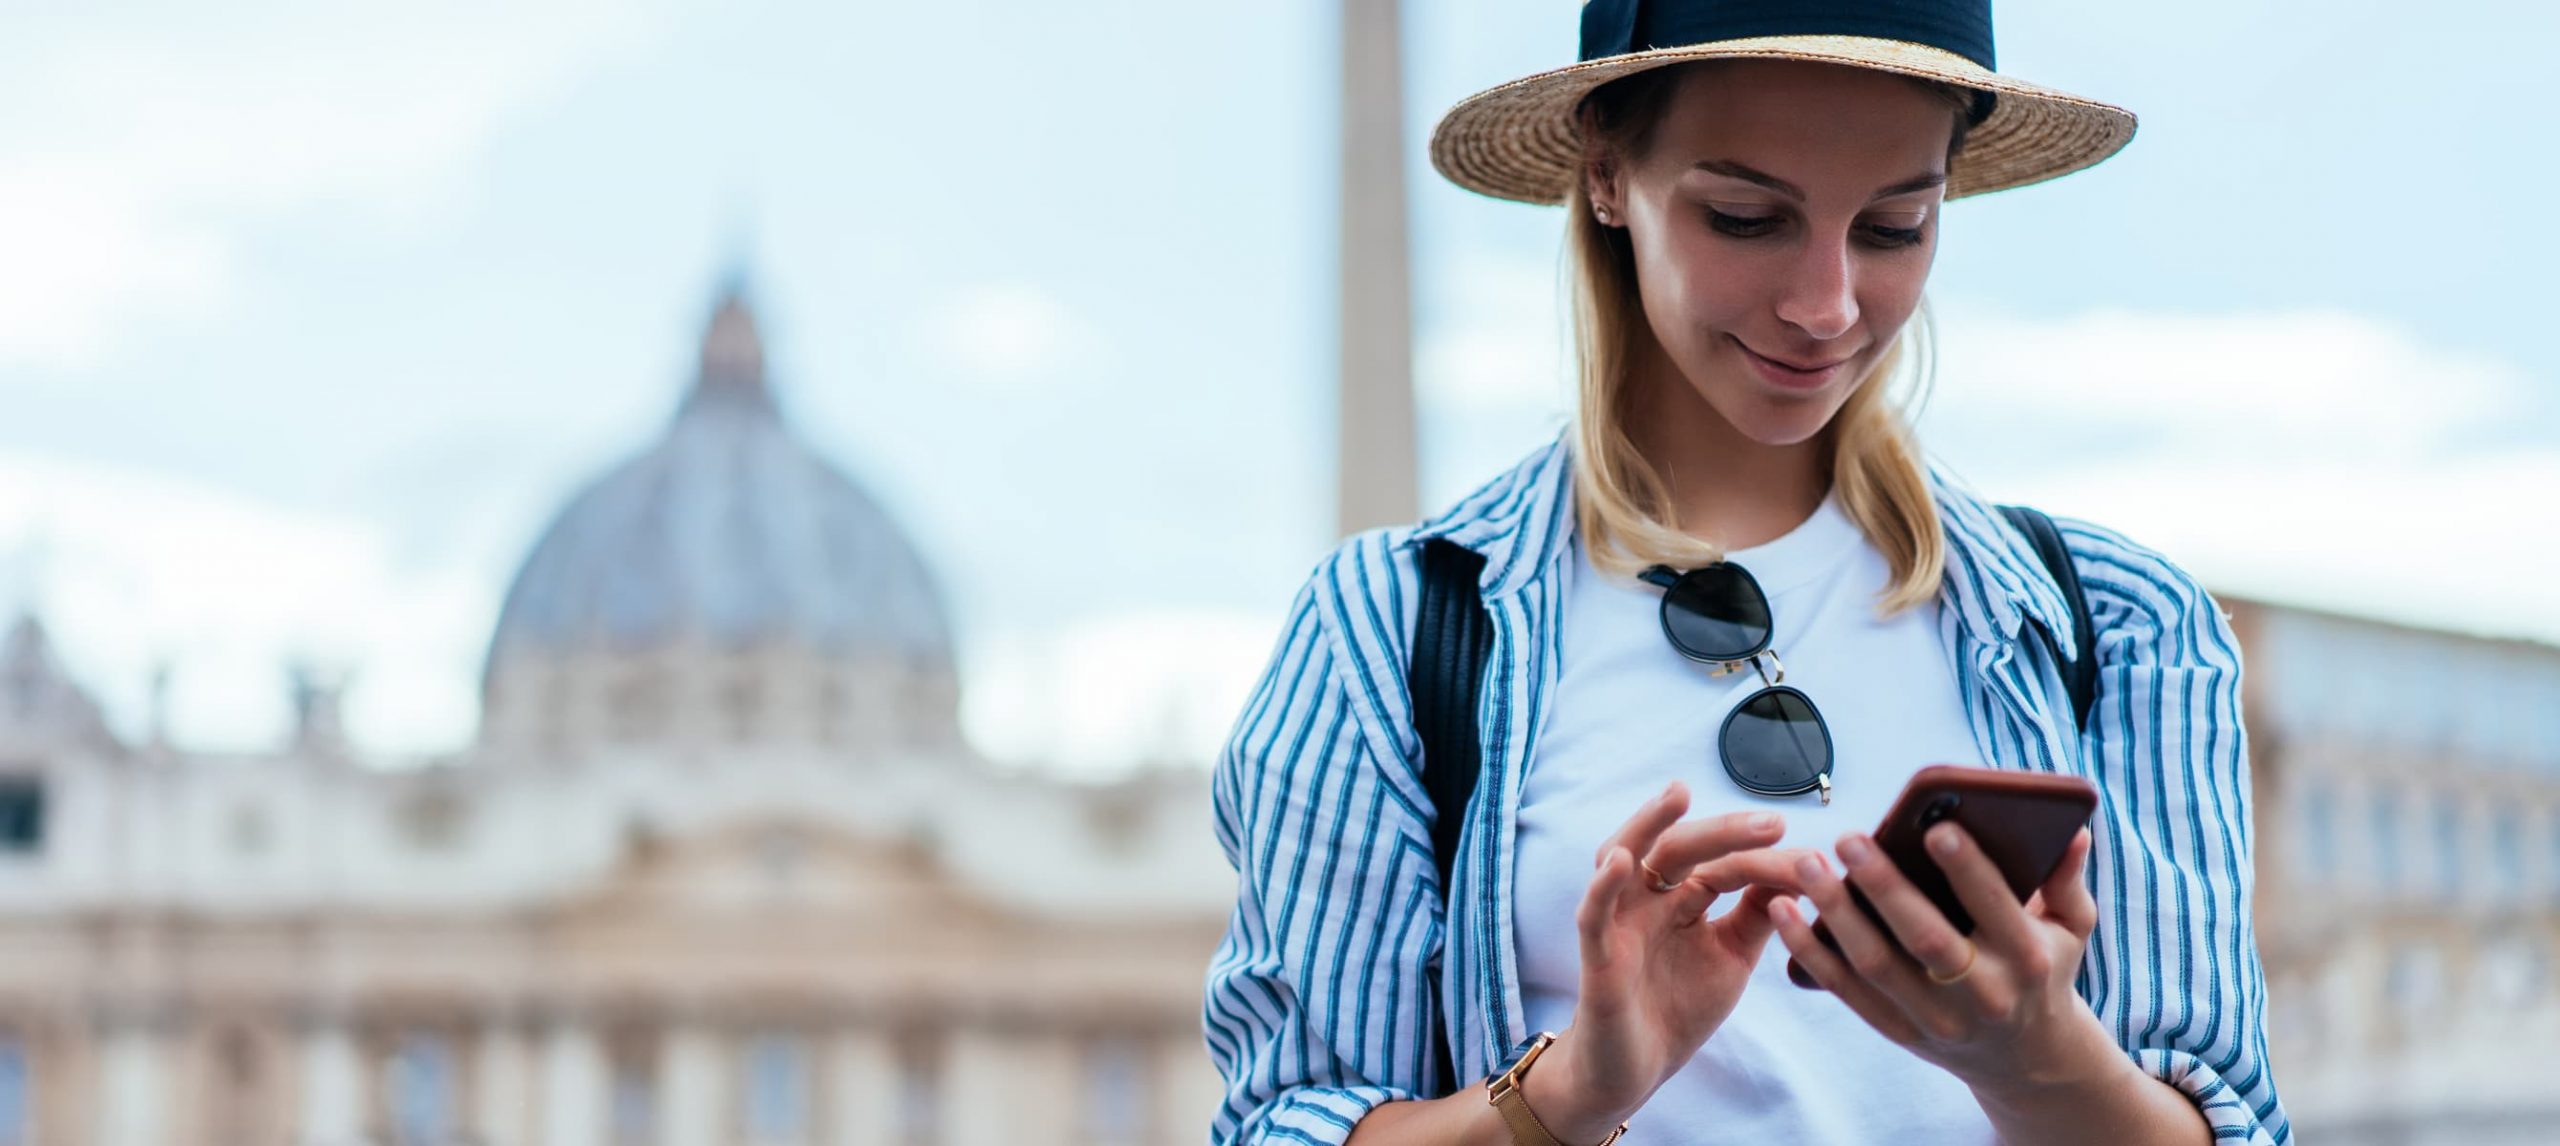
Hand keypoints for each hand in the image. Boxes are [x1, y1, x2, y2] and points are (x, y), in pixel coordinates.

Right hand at [1524, 781, 1816, 1142]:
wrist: (1633, 1071)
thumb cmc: (1676, 1009)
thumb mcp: (1731, 958)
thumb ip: (1758, 916)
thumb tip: (1801, 872)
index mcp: (1682, 899)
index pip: (1725, 865)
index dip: (1766, 860)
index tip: (1814, 859)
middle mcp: (1648, 899)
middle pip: (1680, 848)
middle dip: (1725, 831)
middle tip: (1773, 824)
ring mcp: (1619, 923)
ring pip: (1624, 858)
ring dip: (1647, 824)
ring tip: (1676, 795)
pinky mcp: (1596, 957)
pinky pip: (1593, 915)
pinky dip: (1603, 886)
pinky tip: (1621, 862)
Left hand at [1767, 824, 2127, 1094]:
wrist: (2026, 1058)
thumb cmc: (2042, 970)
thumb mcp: (2070, 928)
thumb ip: (2067, 879)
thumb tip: (2072, 829)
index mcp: (2025, 959)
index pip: (1996, 909)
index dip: (1968, 870)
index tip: (1937, 827)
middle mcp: (1980, 994)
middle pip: (1926, 939)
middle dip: (1885, 887)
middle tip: (1849, 838)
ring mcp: (1934, 1019)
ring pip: (1876, 965)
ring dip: (1836, 914)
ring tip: (1808, 865)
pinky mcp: (1898, 1031)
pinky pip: (1846, 991)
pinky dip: (1810, 952)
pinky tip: (1782, 911)